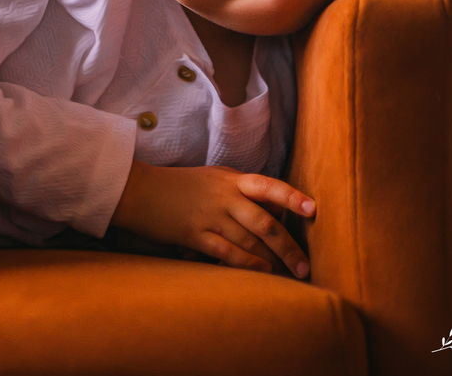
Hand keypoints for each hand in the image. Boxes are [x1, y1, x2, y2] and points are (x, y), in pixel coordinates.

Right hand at [108, 160, 315, 278]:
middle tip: (305, 266)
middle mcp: (223, 196)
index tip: (313, 209)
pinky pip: (227, 252)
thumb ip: (241, 188)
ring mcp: (209, 216)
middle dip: (289, 246)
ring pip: (249, 240)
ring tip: (289, 275)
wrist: (138, 191)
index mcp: (230, 179)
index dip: (291, 197)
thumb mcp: (212, 177)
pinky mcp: (194, 234)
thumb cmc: (178, 185)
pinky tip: (262, 273)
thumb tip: (273, 205)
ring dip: (272, 260)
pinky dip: (247, 264)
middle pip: (264, 222)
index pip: (268, 186)